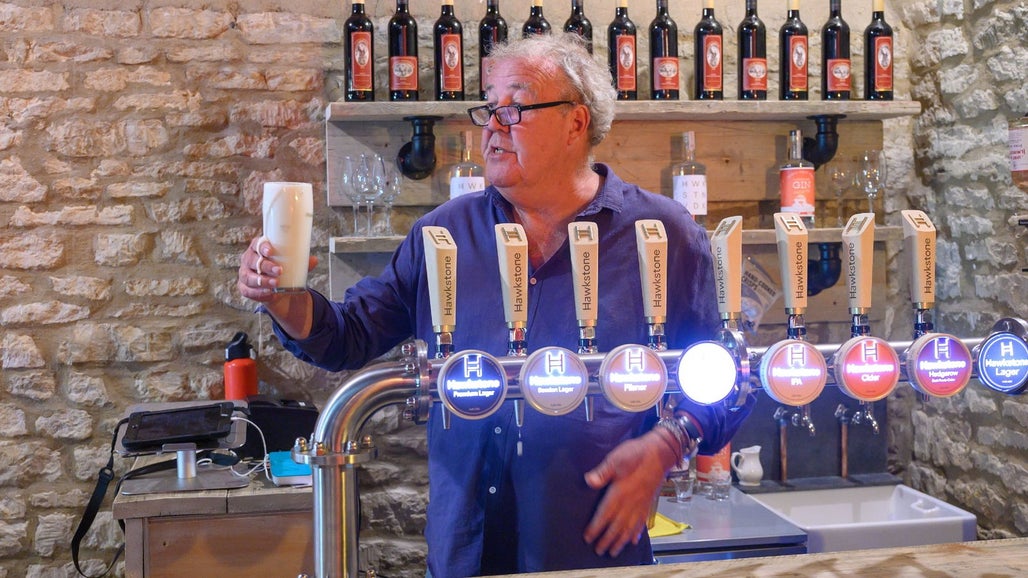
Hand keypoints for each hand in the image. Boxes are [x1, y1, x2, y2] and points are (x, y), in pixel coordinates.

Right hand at [236, 237, 317, 300]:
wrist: (278, 290)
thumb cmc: (282, 271)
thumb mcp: (292, 266)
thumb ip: (302, 263)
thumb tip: (314, 260)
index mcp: (258, 249)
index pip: (256, 244)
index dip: (262, 247)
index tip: (271, 251)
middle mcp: (249, 260)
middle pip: (252, 260)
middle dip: (266, 266)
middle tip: (279, 270)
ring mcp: (245, 274)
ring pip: (249, 277)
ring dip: (263, 280)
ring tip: (276, 283)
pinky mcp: (245, 287)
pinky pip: (248, 291)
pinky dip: (259, 293)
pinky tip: (269, 293)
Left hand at [582, 432, 674, 557]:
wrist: (660, 452)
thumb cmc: (636, 454)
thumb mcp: (616, 458)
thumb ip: (602, 472)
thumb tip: (589, 481)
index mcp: (620, 492)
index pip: (605, 514)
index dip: (596, 527)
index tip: (588, 538)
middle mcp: (630, 502)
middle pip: (617, 526)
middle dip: (607, 540)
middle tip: (599, 551)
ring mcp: (641, 504)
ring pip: (629, 527)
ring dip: (621, 541)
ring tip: (614, 552)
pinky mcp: (648, 502)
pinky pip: (642, 522)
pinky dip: (637, 532)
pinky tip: (633, 540)